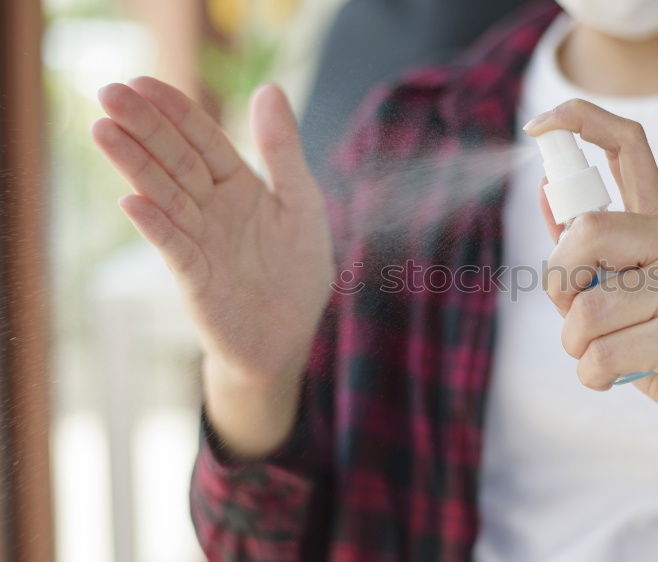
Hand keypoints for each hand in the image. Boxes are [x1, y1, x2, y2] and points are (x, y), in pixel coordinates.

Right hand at [93, 78, 332, 455]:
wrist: (288, 337)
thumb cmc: (297, 270)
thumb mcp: (302, 203)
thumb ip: (283, 151)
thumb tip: (268, 88)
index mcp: (239, 185)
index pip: (203, 141)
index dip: (176, 112)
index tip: (142, 82)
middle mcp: (212, 208)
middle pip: (175, 161)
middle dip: (144, 127)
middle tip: (108, 93)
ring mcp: (200, 241)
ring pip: (165, 196)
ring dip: (136, 166)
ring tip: (104, 131)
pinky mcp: (197, 278)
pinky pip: (175, 247)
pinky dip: (156, 225)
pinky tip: (133, 202)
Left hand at [525, 99, 657, 487]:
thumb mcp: (629, 295)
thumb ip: (591, 252)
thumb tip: (546, 191)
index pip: (628, 146)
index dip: (580, 121)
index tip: (537, 126)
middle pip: (585, 231)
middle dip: (559, 283)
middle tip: (576, 319)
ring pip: (588, 307)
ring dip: (577, 346)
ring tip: (606, 357)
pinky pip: (603, 352)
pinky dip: (594, 375)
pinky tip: (618, 378)